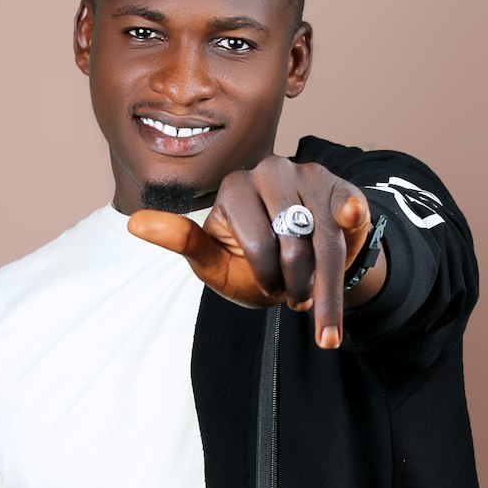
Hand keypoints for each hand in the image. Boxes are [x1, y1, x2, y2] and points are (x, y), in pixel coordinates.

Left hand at [127, 156, 375, 348]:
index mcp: (235, 186)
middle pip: (292, 241)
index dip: (265, 278)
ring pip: (324, 238)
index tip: (267, 290)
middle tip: (293, 297)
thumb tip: (134, 223)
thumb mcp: (214, 261)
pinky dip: (352, 218)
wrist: (302, 270)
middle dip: (296, 283)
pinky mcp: (342, 187)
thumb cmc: (251, 266)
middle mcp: (271, 170)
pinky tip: (353, 218)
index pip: (256, 243)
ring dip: (325, 284)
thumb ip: (182, 242)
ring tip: (323, 317)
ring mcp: (310, 174)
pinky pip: (348, 209)